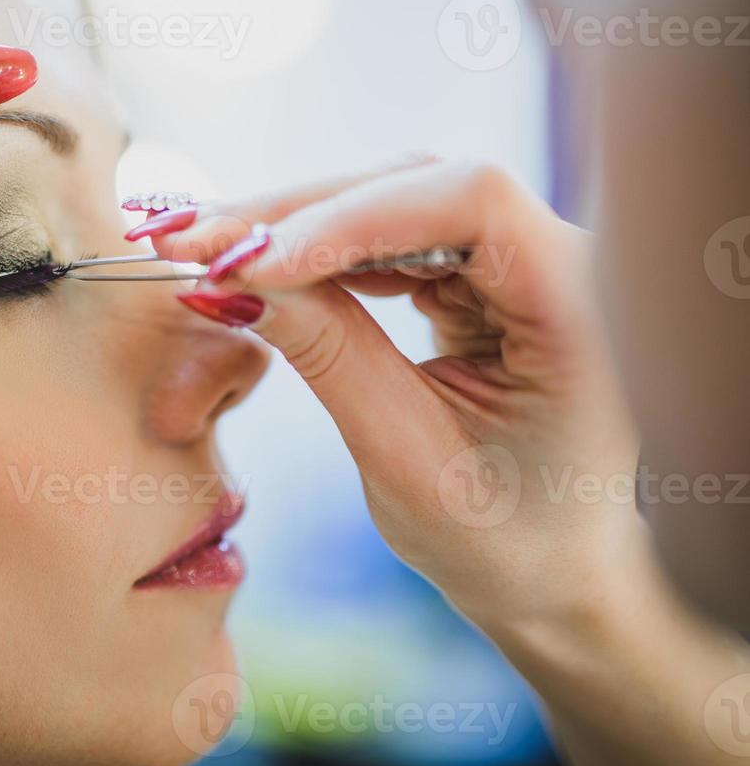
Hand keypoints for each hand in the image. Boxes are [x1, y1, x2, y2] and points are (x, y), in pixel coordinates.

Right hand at [142, 160, 641, 626]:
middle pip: (416, 188)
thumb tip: (234, 279)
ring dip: (286, 226)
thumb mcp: (408, 459)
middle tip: (183, 240)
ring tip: (195, 247)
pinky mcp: (476, 273)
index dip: (352, 217)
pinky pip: (384, 236)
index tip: (251, 262)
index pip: (471, 202)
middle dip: (293, 215)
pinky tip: (246, 263)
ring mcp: (517, 260)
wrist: (552, 577)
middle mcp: (562, 261)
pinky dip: (310, 251)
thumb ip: (329, 356)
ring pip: (388, 202)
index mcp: (581, 309)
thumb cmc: (503, 541)